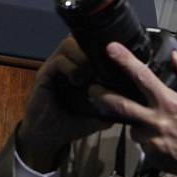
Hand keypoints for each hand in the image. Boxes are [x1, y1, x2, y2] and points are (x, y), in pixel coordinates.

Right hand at [16, 37, 114, 172]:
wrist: (47, 136)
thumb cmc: (70, 123)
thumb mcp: (96, 114)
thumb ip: (110, 105)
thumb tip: (131, 103)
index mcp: (76, 68)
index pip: (88, 45)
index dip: (101, 48)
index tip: (113, 57)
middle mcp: (64, 63)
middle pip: (79, 40)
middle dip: (92, 50)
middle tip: (101, 66)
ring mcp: (53, 67)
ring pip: (69, 45)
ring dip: (82, 58)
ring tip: (88, 74)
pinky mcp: (45, 74)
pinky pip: (59, 61)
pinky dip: (71, 68)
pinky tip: (77, 82)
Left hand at [94, 43, 176, 176]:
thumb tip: (176, 57)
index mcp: (169, 103)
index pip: (142, 76)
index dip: (125, 60)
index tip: (112, 49)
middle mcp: (157, 120)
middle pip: (122, 104)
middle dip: (103, 95)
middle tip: (92, 88)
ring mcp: (151, 139)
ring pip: (132, 124)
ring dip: (135, 119)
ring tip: (147, 118)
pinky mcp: (150, 153)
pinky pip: (141, 140)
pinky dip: (145, 134)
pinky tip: (158, 134)